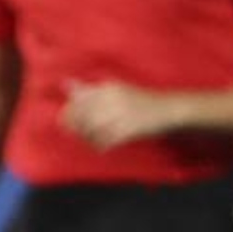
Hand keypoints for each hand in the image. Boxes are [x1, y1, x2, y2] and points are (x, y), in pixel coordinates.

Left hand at [63, 81, 179, 148]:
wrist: (167, 109)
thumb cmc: (140, 99)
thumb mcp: (115, 89)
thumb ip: (90, 89)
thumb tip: (65, 83)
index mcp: (108, 87)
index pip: (78, 100)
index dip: (69, 113)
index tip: (67, 121)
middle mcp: (112, 99)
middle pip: (83, 116)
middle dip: (75, 128)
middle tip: (77, 134)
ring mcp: (120, 114)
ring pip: (92, 129)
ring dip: (87, 138)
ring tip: (90, 140)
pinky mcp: (128, 129)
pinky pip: (106, 140)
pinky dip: (100, 145)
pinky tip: (101, 147)